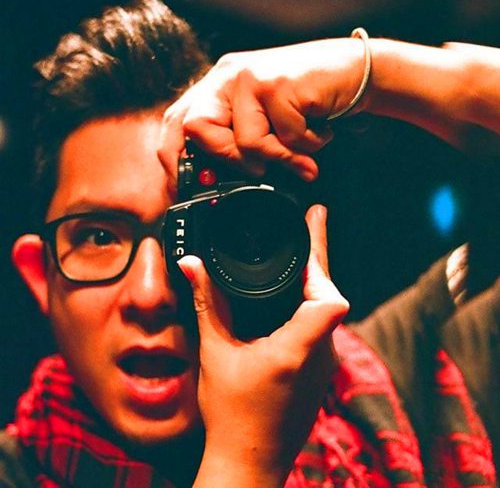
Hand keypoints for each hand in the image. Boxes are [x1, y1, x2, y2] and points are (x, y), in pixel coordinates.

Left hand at [160, 38, 365, 180]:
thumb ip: (238, 141)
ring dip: (279, 157)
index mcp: (217, 87)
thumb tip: (217, 184)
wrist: (352, 72)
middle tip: (259, 170)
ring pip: (246, 142)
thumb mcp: (264, 122)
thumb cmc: (305, 101)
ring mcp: (252, 77)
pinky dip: (307, 146)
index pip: (175, 122)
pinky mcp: (279, 84)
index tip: (184, 192)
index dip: (173, 161)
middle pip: (196, 129)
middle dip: (229, 160)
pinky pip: (285, 138)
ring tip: (302, 151)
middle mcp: (228, 77)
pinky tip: (318, 132)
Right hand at [179, 204, 348, 486]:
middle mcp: (320, 356)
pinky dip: (311, 305)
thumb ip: (206, 304)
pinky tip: (296, 297)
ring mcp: (323, 367)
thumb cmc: (231, 416)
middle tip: (310, 224)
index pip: (331, 298)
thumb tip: (192, 266)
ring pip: (329, 312)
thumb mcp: (214, 353)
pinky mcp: (319, 375)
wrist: (249, 463)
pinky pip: (323, 328)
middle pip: (331, 294)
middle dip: (318, 259)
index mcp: (296, 348)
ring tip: (303, 253)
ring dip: (316, 282)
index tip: (315, 224)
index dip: (322, 259)